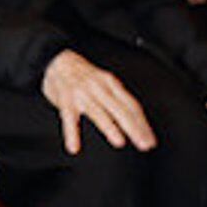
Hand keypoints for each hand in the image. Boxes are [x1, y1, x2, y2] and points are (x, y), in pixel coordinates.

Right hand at [40, 49, 155, 154]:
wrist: (56, 59)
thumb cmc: (79, 74)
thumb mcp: (103, 80)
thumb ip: (115, 97)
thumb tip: (132, 116)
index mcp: (110, 83)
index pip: (131, 105)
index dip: (143, 123)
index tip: (150, 138)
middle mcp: (99, 88)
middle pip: (121, 110)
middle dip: (134, 128)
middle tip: (144, 144)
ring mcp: (82, 94)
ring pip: (99, 112)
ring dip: (110, 128)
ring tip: (119, 141)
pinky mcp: (65, 100)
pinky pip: (69, 119)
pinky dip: (72, 134)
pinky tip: (74, 146)